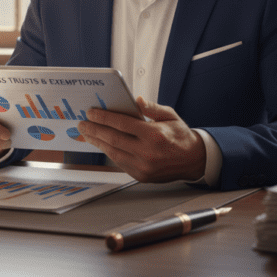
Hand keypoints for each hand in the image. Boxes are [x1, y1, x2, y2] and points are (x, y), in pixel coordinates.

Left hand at [78, 96, 206, 182]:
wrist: (194, 161)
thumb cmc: (181, 136)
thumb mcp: (170, 116)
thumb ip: (152, 108)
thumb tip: (136, 100)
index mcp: (154, 135)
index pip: (122, 124)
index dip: (103, 117)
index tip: (91, 112)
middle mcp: (147, 152)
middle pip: (113, 139)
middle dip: (94, 130)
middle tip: (83, 124)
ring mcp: (143, 166)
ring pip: (113, 153)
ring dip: (98, 142)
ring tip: (87, 134)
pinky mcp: (141, 175)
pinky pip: (120, 163)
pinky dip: (109, 153)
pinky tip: (102, 145)